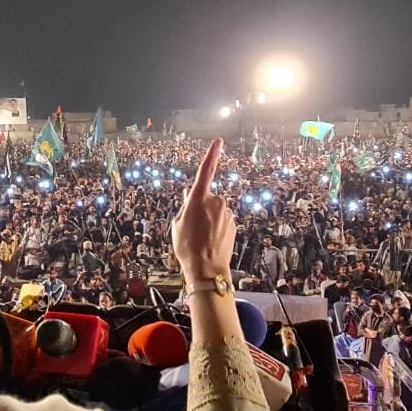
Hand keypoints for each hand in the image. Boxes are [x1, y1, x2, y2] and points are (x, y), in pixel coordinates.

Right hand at [172, 139, 234, 282]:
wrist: (207, 268)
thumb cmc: (187, 247)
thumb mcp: (177, 224)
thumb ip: (184, 206)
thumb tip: (190, 194)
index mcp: (199, 198)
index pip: (206, 171)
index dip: (212, 154)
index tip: (219, 142)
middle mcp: (216, 201)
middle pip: (206, 198)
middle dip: (200, 208)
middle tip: (192, 228)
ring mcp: (227, 212)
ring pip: (215, 211)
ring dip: (208, 219)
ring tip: (200, 238)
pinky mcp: (234, 223)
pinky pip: (222, 220)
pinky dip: (216, 228)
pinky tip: (210, 241)